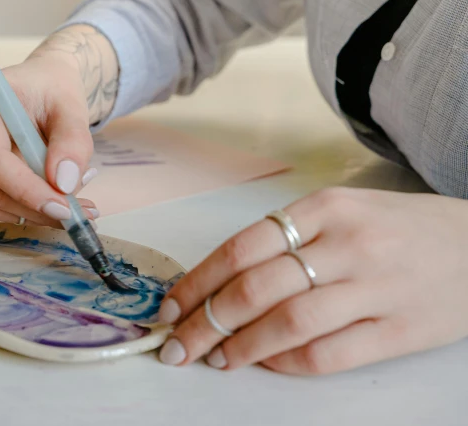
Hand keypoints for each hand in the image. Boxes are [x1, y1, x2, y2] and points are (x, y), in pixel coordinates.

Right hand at [0, 25, 118, 226]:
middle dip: (36, 206)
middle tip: (80, 214)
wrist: (44, 85)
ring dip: (36, 212)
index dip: (26, 189)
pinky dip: (29, 209)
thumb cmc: (53, 89)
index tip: (63, 207)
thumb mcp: (71, 106)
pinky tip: (59, 200)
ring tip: (79, 207)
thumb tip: (63, 183)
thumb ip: (72, 141)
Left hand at [157, 187, 467, 374]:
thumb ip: (288, 239)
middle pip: (256, 288)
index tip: (170, 307)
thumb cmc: (397, 228)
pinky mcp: (401, 329)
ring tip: (214, 359)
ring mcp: (376, 287)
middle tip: (177, 344)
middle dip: (205, 321)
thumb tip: (220, 282)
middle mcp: (347, 244)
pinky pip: (330, 353)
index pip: (241, 248)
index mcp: (325, 207)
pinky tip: (267, 364)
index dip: (197, 283)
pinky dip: (288, 363)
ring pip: (288, 323)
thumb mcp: (343, 211)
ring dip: (240, 347)